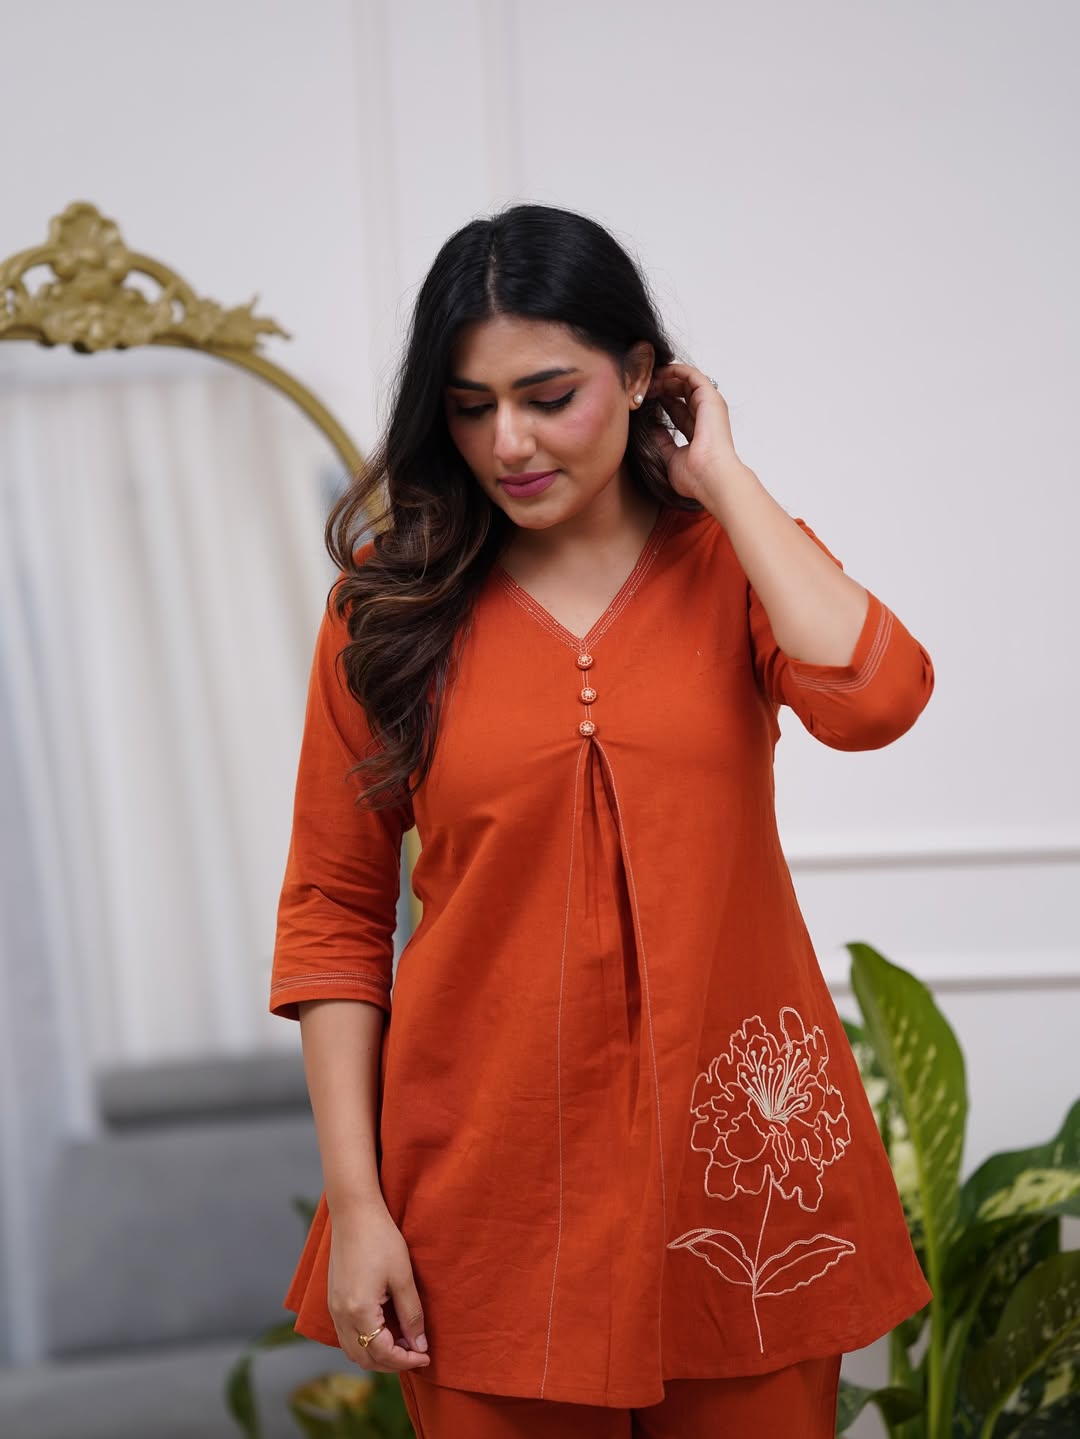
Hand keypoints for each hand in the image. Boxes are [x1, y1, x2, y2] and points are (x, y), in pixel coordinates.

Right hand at [327, 1198, 430, 1373]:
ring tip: (403, 1343)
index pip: (383, 1352)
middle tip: (416, 1352)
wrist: (354, 1212)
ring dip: (377, 1355)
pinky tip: (384, 1329)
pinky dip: (365, 1342)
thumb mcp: (402, 1276)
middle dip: (392, 1362)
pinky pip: (346, 1336)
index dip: (406, 1360)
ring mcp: (333, 1309)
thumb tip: (420, 1346)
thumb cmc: (380, 1238)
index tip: (426, 1357)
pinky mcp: (333, 1300)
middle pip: (365, 1358)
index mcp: (358, 1311)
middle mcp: (341, 1316)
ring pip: (353, 1350)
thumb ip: (411, 1314)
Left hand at [647, 362, 746, 502]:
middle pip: (682, 394)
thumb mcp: (670, 457)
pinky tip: (659, 372)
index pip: (678, 411)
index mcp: (699, 432)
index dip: (661, 403)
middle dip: (661, 387)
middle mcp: (706, 416)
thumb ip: (662, 441)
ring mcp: (710, 406)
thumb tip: (651, 428)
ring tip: (648, 378)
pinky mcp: (710, 397)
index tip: (643, 400)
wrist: (710, 477)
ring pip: (686, 382)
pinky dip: (676, 371)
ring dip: (666, 378)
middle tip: (643, 387)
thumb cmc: (695, 476)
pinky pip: (692, 375)